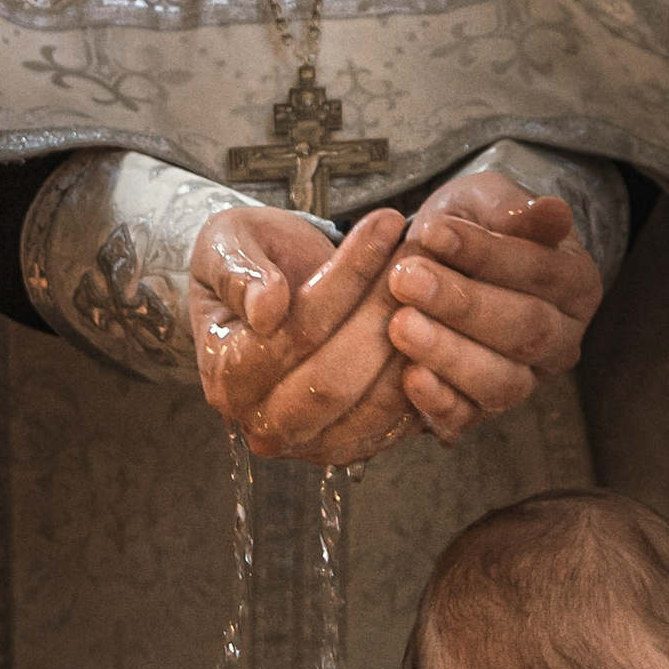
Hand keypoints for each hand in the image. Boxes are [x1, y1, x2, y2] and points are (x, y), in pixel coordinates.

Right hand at [189, 204, 424, 462]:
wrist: (273, 296)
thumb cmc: (249, 264)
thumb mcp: (226, 245)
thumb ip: (239, 272)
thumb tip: (266, 308)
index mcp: (226, 378)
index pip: (296, 332)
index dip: (346, 279)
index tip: (385, 222)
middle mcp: (264, 424)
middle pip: (335, 377)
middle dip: (384, 309)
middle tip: (421, 254)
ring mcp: (312, 444)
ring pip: (376, 399)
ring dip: (415, 337)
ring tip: (436, 277)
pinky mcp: (356, 446)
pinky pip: (404, 419)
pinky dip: (429, 372)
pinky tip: (442, 318)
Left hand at [386, 171, 602, 442]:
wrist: (439, 263)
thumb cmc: (470, 226)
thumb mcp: (487, 200)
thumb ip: (512, 208)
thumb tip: (552, 212)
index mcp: (575, 283)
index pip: (542, 271)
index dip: (487, 254)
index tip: (434, 232)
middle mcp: (561, 339)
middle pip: (526, 330)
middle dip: (463, 305)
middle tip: (406, 279)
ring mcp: (527, 381)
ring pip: (502, 382)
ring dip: (448, 355)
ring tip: (398, 324)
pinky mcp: (483, 410)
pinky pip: (468, 417)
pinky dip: (438, 402)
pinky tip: (406, 377)